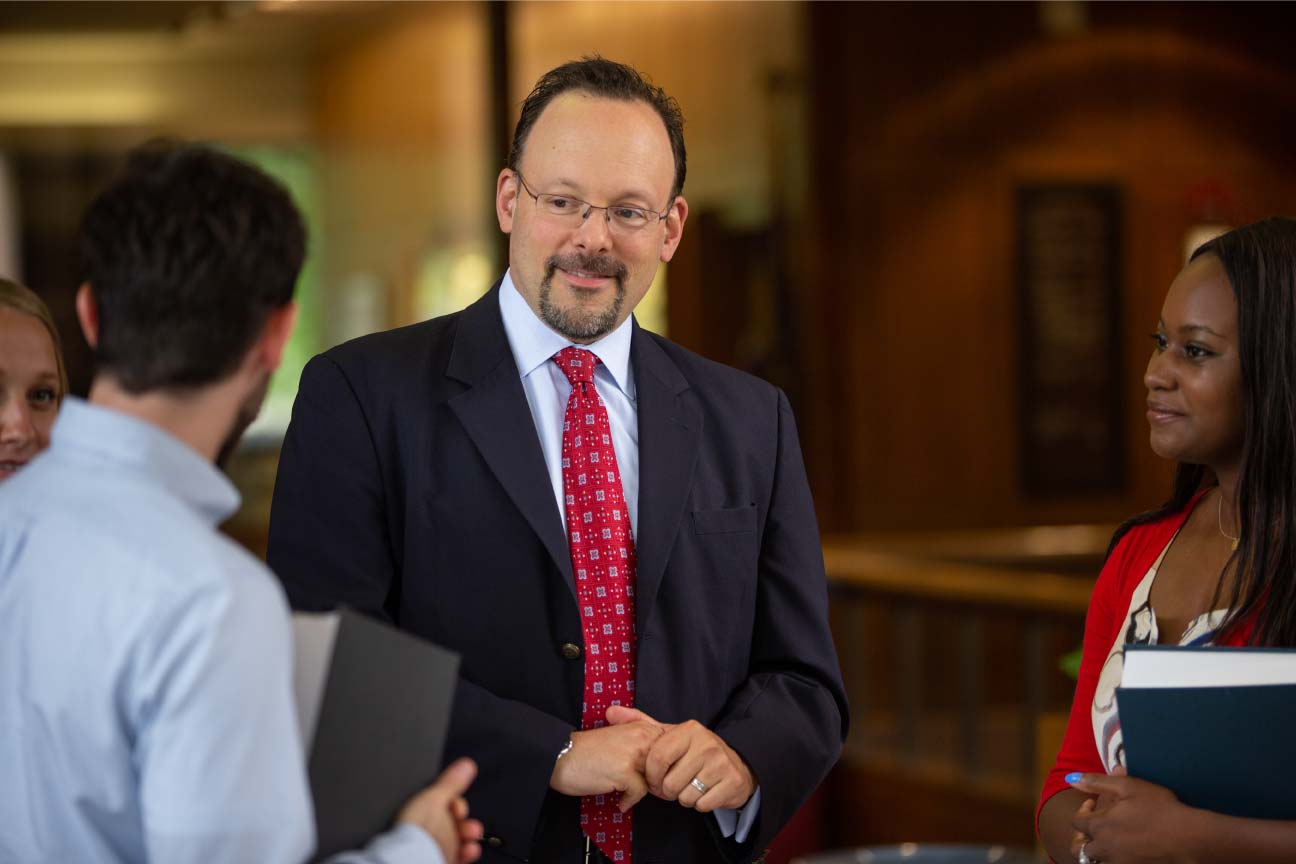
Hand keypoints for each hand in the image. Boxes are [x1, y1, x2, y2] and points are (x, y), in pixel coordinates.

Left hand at [398, 757, 483, 863]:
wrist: (415, 860)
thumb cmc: (418, 830)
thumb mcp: (435, 798)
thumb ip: (451, 782)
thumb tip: (466, 764)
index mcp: (417, 811)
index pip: (440, 803)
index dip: (454, 802)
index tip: (457, 806)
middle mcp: (424, 829)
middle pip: (451, 820)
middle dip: (464, 817)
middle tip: (463, 819)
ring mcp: (434, 846)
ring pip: (458, 837)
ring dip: (470, 833)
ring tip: (472, 834)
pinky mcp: (442, 860)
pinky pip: (460, 855)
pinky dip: (468, 851)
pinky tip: (470, 848)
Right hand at [548, 715, 665, 810]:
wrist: (561, 756)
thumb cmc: (587, 750)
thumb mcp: (619, 738)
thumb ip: (641, 745)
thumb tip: (663, 765)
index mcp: (641, 727)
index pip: (671, 748)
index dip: (667, 765)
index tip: (658, 776)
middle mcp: (641, 737)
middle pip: (667, 765)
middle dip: (660, 780)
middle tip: (649, 791)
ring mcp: (633, 754)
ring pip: (657, 779)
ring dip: (647, 791)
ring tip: (633, 795)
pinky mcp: (624, 772)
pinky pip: (640, 792)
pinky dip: (630, 801)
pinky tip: (620, 801)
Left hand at [609, 706, 755, 812]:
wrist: (736, 766)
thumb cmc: (696, 752)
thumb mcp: (671, 735)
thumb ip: (640, 723)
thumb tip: (610, 712)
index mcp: (689, 730)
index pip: (657, 759)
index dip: (651, 776)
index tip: (654, 779)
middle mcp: (706, 743)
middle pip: (670, 783)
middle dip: (668, 790)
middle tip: (675, 784)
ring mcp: (722, 763)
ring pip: (685, 796)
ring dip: (684, 797)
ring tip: (691, 785)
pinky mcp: (731, 783)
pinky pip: (702, 805)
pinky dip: (700, 804)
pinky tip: (705, 792)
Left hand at [1070, 772, 1194, 863]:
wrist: (1190, 838)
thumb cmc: (1160, 809)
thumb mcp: (1129, 786)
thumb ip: (1097, 782)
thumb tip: (1071, 779)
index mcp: (1099, 827)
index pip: (1077, 822)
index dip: (1083, 811)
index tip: (1093, 803)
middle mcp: (1104, 849)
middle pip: (1081, 848)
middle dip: (1085, 837)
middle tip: (1097, 828)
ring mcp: (1118, 863)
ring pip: (1096, 861)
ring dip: (1098, 852)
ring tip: (1110, 841)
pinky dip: (1114, 859)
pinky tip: (1126, 850)